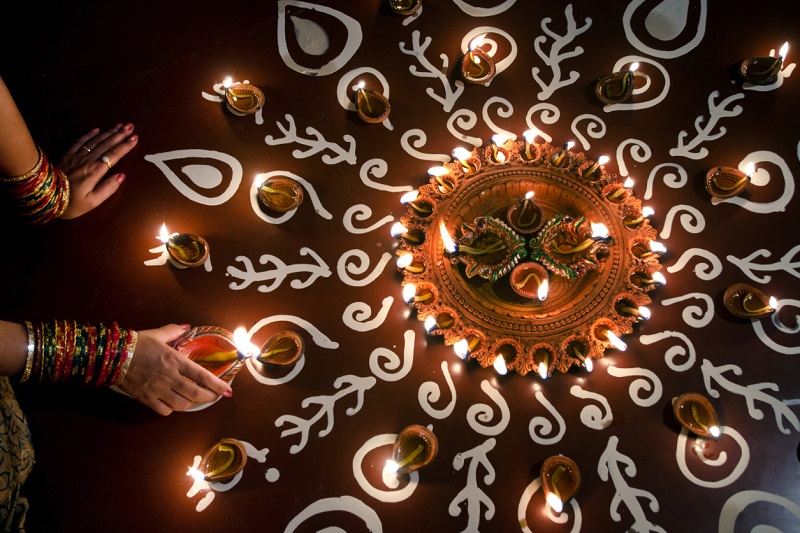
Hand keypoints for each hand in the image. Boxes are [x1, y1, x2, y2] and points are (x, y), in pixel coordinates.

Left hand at [57, 123, 138, 218]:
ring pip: (95, 141)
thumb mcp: (92, 202)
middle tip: (130, 127)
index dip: (125, 146)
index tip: (135, 138)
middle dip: (120, 135)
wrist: (45, 196)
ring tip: (119, 126)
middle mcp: (88, 160)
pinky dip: (89, 135)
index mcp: (95, 171)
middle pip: (106, 145)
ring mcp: (77, 156)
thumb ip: (108, 189)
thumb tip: (121, 176)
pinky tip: (96, 129)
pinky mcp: (67, 155)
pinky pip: (80, 142)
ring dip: (108, 132)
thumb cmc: (70, 203)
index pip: (114, 156)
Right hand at [118, 324, 232, 415]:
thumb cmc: (138, 343)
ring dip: (190, 403)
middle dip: (209, 397)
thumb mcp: (159, 334)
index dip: (217, 385)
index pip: (202, 376)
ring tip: (193, 399)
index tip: (227, 391)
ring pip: (182, 405)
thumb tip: (187, 327)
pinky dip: (171, 409)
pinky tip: (172, 403)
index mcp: (176, 360)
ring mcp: (158, 389)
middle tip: (214, 397)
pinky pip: (164, 410)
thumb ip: (175, 331)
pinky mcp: (146, 398)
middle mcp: (170, 377)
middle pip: (196, 394)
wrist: (113, 354)